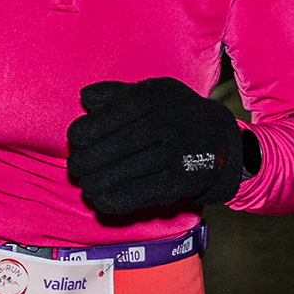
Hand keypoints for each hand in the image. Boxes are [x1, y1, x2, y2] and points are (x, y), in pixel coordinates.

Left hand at [65, 78, 255, 221]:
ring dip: (98, 182)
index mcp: (154, 97)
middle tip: (76, 167)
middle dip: (88, 160)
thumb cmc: (172, 113)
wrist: (218, 138)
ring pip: (128, 171)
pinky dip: (117, 200)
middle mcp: (167, 123)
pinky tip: (101, 200)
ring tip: (86, 185)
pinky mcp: (182, 181)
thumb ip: (115, 94)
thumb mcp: (150, 92)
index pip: (110, 116)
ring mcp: (177, 153)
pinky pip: (144, 193)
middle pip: (117, 146)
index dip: (85, 131)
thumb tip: (85, 98)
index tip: (75, 140)